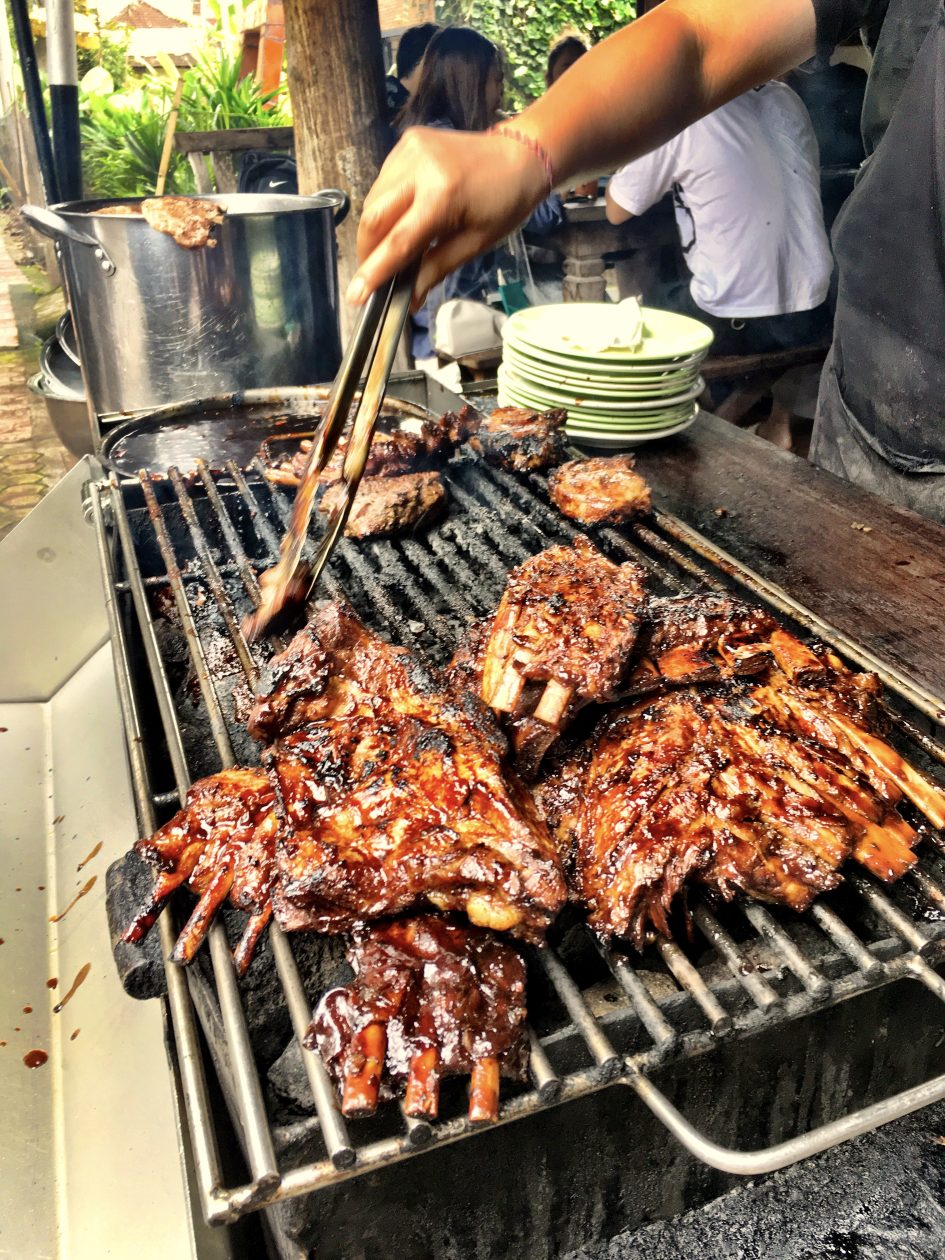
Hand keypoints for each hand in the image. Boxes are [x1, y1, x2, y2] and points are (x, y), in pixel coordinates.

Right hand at [349, 125, 549, 308]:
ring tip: (388, 247)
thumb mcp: (474, 243)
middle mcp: (419, 167)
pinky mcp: (408, 141)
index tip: (355, 296)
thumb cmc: (504, 204)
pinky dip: (386, 204)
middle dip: (367, 250)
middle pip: (373, 216)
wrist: (520, 153)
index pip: (397, 241)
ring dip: (375, 228)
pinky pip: (384, 181)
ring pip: (374, 198)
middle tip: (371, 274)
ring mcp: (410, 149)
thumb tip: (410, 301)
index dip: (374, 271)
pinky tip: (401, 215)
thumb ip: (435, 269)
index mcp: (441, 196)